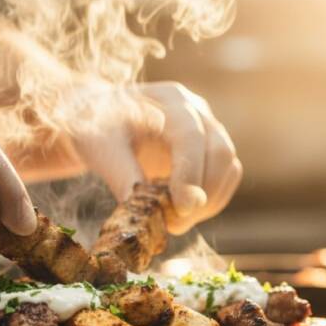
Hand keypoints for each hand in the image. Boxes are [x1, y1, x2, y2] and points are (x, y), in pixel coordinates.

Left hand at [72, 81, 241, 233]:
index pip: (191, 136)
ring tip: (173, 222)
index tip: (180, 209)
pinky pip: (225, 178)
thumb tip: (141, 212)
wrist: (100, 120)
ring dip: (208, 202)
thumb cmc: (97, 128)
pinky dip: (210, 202)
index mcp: (169, 100)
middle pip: (220, 152)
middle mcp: (196, 111)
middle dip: (202, 195)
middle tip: (173, 225)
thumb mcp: (100, 147)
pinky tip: (181, 213)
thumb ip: (121, 175)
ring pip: (228, 168)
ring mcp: (208, 129)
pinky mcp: (210, 151)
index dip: (190, 174)